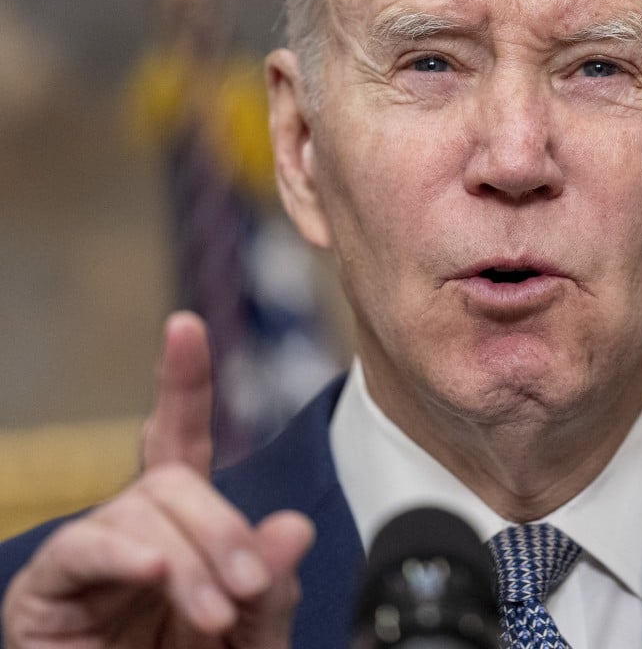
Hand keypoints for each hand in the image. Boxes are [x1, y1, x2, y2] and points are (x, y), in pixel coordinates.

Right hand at [1, 313, 314, 648]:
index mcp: (181, 533)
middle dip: (222, 526)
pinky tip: (155, 573)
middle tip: (247, 587)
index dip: (182, 384)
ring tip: (216, 612)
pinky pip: (78, 550)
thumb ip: (272, 587)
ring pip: (138, 510)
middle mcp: (133, 533)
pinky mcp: (44, 594)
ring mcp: (87, 559)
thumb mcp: (251, 638)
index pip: (180, 443)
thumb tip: (294, 526)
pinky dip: (124, 557)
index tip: (185, 327)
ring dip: (189, 558)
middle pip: (174, 479)